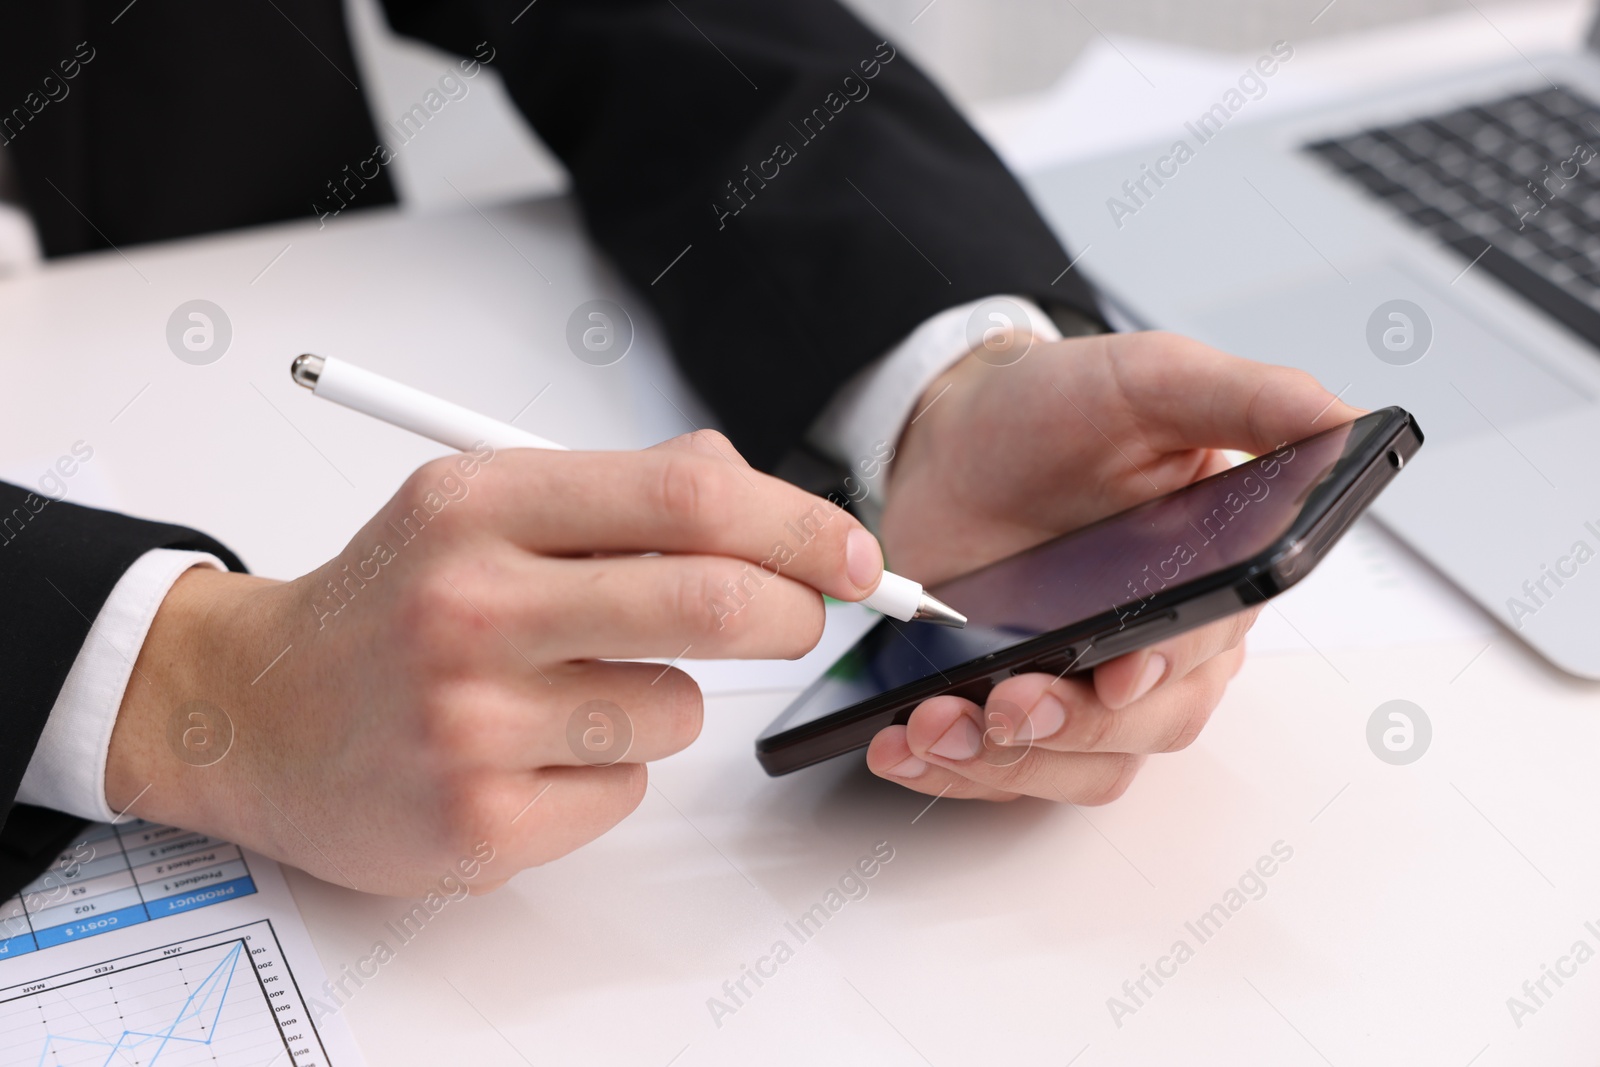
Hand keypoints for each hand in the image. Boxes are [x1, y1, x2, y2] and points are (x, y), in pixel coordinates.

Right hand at [107, 431, 887, 894]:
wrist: (256, 711)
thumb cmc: (392, 602)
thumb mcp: (482, 505)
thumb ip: (621, 494)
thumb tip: (764, 501)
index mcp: (479, 505)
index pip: (689, 495)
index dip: (800, 525)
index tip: (851, 554)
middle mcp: (470, 606)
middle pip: (714, 604)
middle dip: (792, 614)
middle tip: (798, 618)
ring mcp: (472, 723)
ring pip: (679, 710)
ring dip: (665, 698)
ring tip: (573, 688)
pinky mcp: (479, 822)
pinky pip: (627, 788)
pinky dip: (607, 768)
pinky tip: (530, 751)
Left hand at [867, 330, 1360, 802]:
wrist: (952, 436)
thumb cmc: (1054, 408)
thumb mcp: (1150, 380)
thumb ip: (1246, 398)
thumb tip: (1343, 418)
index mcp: (1216, 578)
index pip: (1209, 647)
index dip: (1166, 670)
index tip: (1117, 669)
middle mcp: (1166, 648)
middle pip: (1148, 725)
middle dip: (1072, 724)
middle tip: (1007, 700)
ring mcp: (1090, 687)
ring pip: (1082, 764)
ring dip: (1006, 759)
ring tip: (932, 727)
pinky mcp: (1020, 708)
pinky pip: (1009, 774)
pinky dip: (957, 772)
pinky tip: (904, 746)